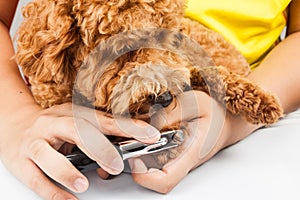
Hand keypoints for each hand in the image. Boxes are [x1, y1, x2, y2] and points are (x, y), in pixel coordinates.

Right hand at [0, 102, 159, 199]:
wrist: (16, 126)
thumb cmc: (53, 127)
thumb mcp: (77, 122)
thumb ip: (100, 133)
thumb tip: (128, 146)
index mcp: (72, 113)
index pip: (104, 120)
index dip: (127, 127)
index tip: (149, 135)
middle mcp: (53, 124)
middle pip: (76, 132)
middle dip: (99, 148)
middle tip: (115, 164)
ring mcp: (36, 142)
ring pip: (48, 156)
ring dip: (67, 172)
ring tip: (84, 185)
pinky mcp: (22, 161)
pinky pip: (36, 179)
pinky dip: (53, 191)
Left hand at [127, 90, 260, 192]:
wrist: (225, 120)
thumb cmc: (215, 113)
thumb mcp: (197, 102)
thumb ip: (175, 111)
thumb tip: (152, 122)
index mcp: (190, 153)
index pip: (166, 180)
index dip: (145, 177)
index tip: (135, 159)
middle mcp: (181, 161)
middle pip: (153, 177)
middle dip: (135, 162)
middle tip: (127, 141)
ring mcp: (176, 159)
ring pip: (150, 167)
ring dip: (136, 152)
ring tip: (132, 132)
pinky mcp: (173, 154)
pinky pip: (153, 156)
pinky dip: (142, 146)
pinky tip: (141, 130)